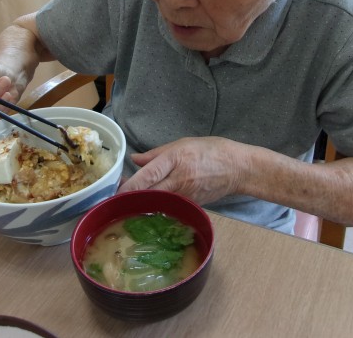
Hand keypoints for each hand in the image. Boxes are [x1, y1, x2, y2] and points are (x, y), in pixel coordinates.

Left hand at [117, 137, 242, 205]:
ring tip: (128, 202)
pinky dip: (157, 207)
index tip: (115, 193)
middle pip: (149, 193)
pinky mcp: (191, 205)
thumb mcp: (182, 144)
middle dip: (131, 198)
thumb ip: (156, 154)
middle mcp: (178, 179)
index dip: (130, 186)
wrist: (238, 168)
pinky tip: (148, 206)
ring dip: (142, 203)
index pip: (147, 175)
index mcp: (175, 159)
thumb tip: (135, 160)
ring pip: (157, 203)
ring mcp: (185, 195)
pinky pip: (169, 207)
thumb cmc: (211, 151)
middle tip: (115, 199)